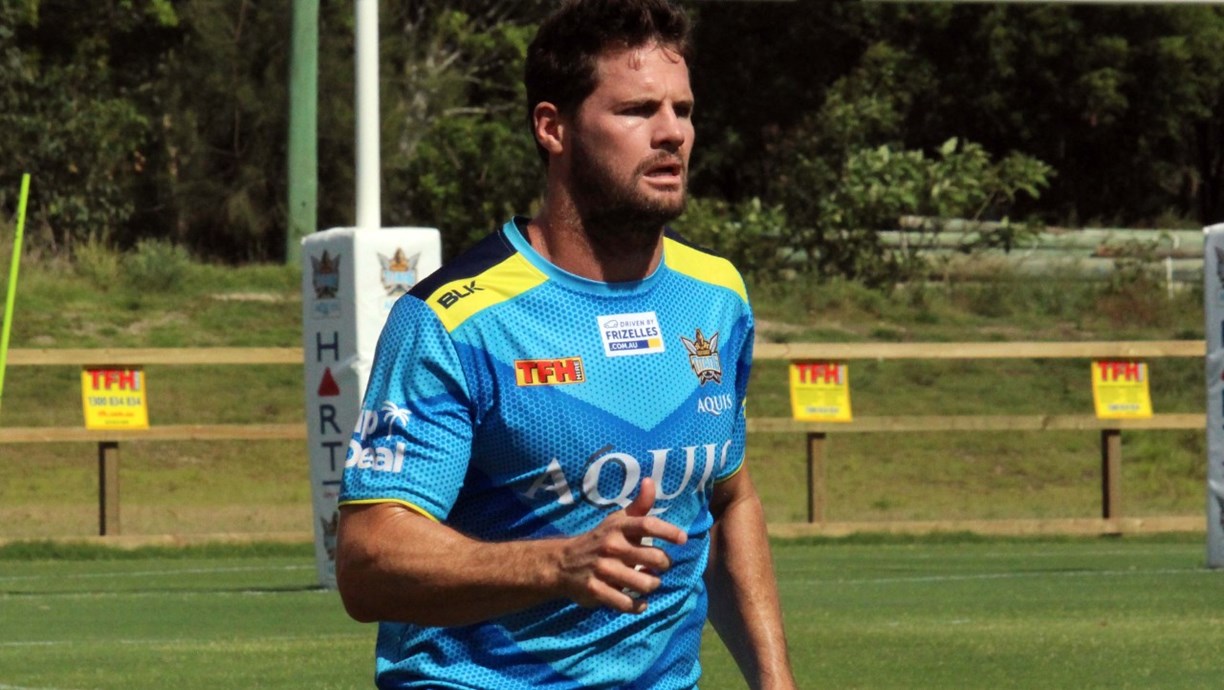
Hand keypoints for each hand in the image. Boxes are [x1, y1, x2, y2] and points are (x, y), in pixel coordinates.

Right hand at [556, 478, 687, 613]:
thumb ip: (638, 506)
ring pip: (644, 583)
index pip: (648, 524)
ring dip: (652, 585)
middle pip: (653, 558)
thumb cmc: (599, 539)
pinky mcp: (596, 591)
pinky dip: (638, 606)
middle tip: (662, 566)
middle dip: (664, 564)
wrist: (562, 562)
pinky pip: (626, 603)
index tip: (683, 539)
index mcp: (618, 528)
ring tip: (649, 582)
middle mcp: (611, 547)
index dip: (669, 531)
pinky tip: (639, 602)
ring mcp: (603, 570)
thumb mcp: (616, 520)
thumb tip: (650, 481)